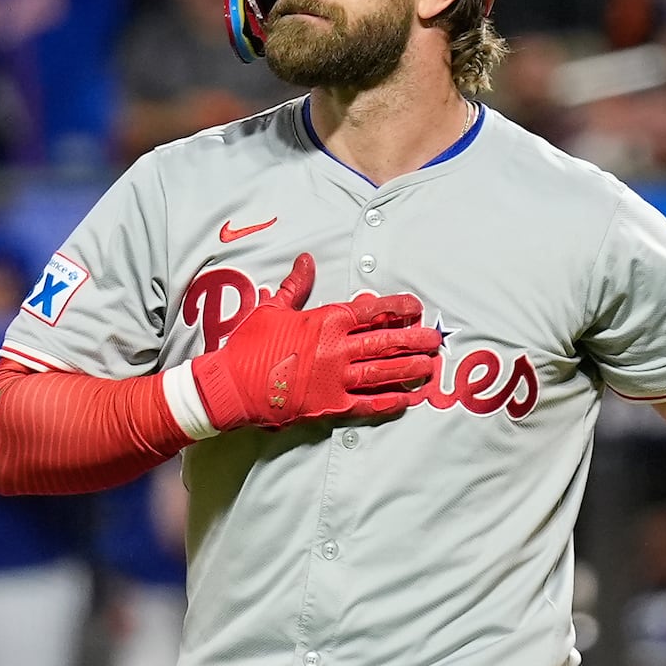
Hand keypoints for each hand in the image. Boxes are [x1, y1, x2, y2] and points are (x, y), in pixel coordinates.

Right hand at [190, 253, 440, 430]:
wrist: (230, 386)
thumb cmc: (250, 345)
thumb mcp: (272, 309)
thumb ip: (296, 286)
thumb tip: (306, 260)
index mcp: (326, 321)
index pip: (372, 311)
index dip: (398, 308)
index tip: (416, 308)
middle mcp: (336, 349)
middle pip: (387, 342)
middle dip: (415, 340)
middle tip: (435, 339)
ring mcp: (336, 379)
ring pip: (384, 372)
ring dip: (410, 369)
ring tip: (430, 367)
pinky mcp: (331, 405)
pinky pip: (369, 403)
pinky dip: (391, 401)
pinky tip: (408, 399)